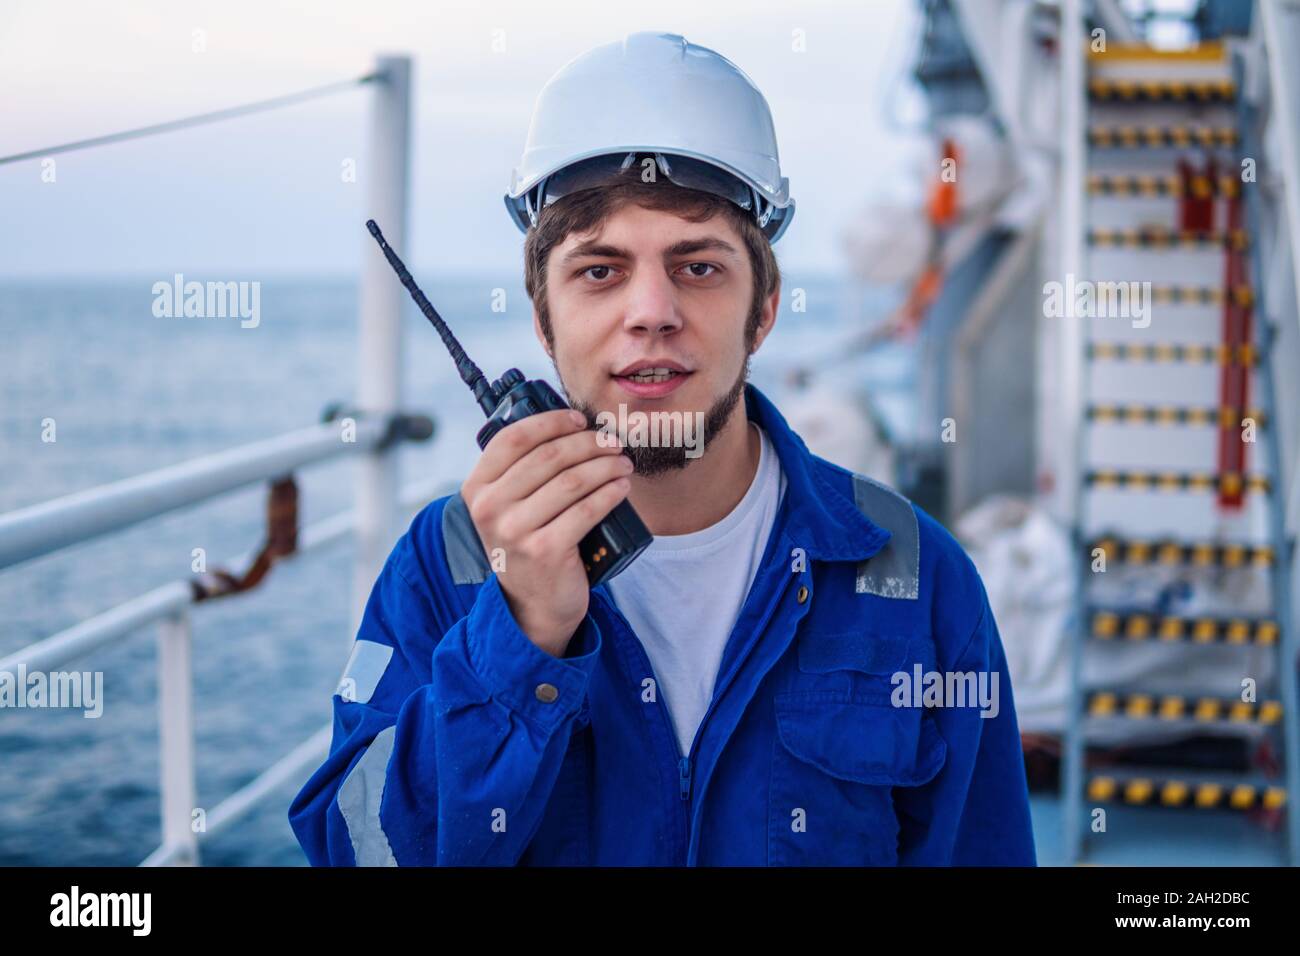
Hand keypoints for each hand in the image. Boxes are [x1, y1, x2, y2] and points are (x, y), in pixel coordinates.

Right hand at [460, 408, 632, 656]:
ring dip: (606, 465)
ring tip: (623, 463)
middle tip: (612, 443)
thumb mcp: (506, 508)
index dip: (551, 422)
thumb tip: (569, 426)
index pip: (513, 438)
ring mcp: (516, 531)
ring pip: (572, 480)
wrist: (531, 605)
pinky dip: (610, 493)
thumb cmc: (526, 544)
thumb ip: (520, 472)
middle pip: (550, 455)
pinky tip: (622, 486)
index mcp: (477, 489)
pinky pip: (587, 509)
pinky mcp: (545, 550)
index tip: (579, 419)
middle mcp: (491, 508)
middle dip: (590, 442)